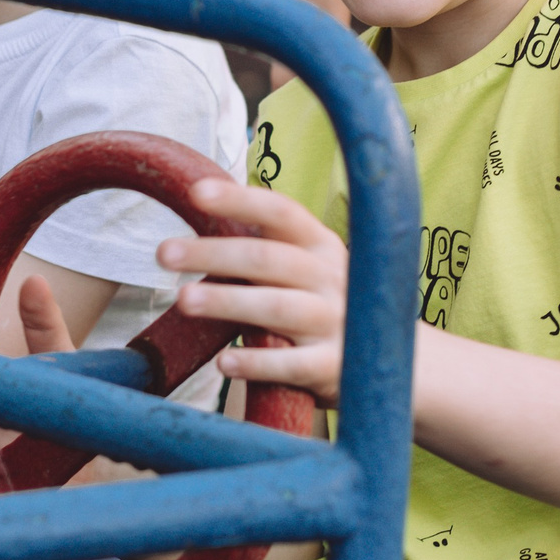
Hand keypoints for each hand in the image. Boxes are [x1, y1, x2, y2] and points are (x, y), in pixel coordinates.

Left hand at [156, 178, 346, 405]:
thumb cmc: (326, 307)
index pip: (282, 212)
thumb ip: (268, 250)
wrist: (395, 363)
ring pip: (278, 307)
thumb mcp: (310, 270)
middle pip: (269, 258)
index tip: (196, 193)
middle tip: (165, 253)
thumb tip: (201, 217)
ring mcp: (336, 322)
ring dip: (228, 301)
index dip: (240, 201)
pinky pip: (292, 364)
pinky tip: (224, 362)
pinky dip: (257, 363)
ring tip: (183, 299)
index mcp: (322, 246)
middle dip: (214, 252)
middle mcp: (332, 278)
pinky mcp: (333, 366)